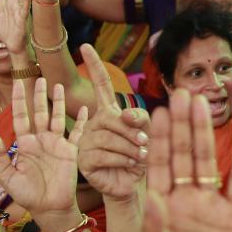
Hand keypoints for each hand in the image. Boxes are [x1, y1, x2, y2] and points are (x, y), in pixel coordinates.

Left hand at [0, 80, 86, 215]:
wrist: (49, 208)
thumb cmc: (27, 195)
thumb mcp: (7, 177)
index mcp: (25, 144)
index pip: (20, 116)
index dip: (19, 100)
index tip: (18, 83)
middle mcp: (41, 140)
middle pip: (40, 112)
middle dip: (39, 94)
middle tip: (40, 77)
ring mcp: (57, 144)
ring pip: (58, 117)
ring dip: (58, 102)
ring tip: (58, 85)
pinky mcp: (71, 151)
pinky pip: (77, 133)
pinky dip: (82, 121)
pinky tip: (84, 109)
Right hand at [75, 44, 148, 201]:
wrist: (132, 184)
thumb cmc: (140, 156)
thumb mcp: (148, 133)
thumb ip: (141, 118)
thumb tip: (125, 115)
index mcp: (109, 112)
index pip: (102, 86)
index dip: (94, 66)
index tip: (85, 46)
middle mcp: (94, 124)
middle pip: (112, 118)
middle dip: (132, 131)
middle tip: (145, 143)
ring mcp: (86, 141)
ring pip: (110, 137)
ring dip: (131, 148)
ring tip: (139, 156)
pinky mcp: (83, 160)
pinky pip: (104, 154)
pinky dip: (123, 159)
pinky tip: (129, 165)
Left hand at [139, 90, 231, 231]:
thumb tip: (154, 201)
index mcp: (162, 211)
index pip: (158, 168)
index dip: (158, 141)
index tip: (156, 113)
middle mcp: (185, 201)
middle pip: (182, 155)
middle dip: (181, 126)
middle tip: (181, 94)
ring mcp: (211, 205)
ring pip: (207, 160)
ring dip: (205, 132)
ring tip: (204, 103)